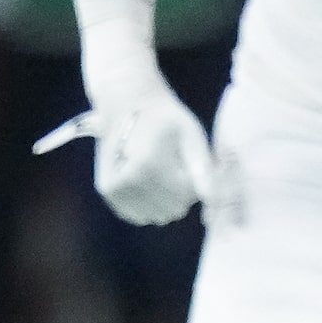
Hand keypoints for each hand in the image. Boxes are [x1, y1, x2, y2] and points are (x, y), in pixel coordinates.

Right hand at [91, 81, 213, 224]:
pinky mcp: (108, 194)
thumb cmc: (164, 119)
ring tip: (160, 173)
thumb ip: (202, 168)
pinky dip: (148, 204)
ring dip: (164, 201)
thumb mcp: (190, 135)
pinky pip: (139, 216)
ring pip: (156, 216)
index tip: (188, 163)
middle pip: (172, 210)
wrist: (127, 106)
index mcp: (147, 166)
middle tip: (174, 168)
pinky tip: (147, 182)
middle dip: (180, 194)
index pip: (185, 197)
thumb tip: (213, 199)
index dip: (194, 183)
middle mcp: (126, 182)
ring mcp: (114, 190)